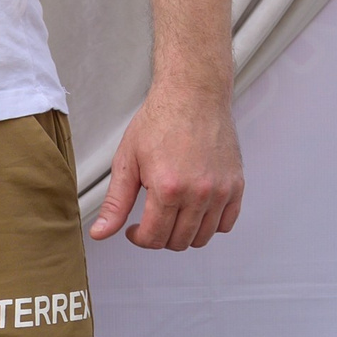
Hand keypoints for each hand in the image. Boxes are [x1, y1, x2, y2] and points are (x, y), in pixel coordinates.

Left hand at [91, 79, 243, 249]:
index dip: (139, 239)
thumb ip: (116, 202)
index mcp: (168, 187)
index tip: (134, 230)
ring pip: (203, 237)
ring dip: (184, 234)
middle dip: (160, 237)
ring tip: (171, 215)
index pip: (155, 238)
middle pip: (179, 241)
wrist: (193, 95)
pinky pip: (226, 223)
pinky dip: (209, 224)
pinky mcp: (236, 185)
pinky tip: (194, 211)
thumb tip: (101, 232)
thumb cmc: (160, 121)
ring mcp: (221, 190)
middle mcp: (198, 193)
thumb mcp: (127, 161)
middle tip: (151, 221)